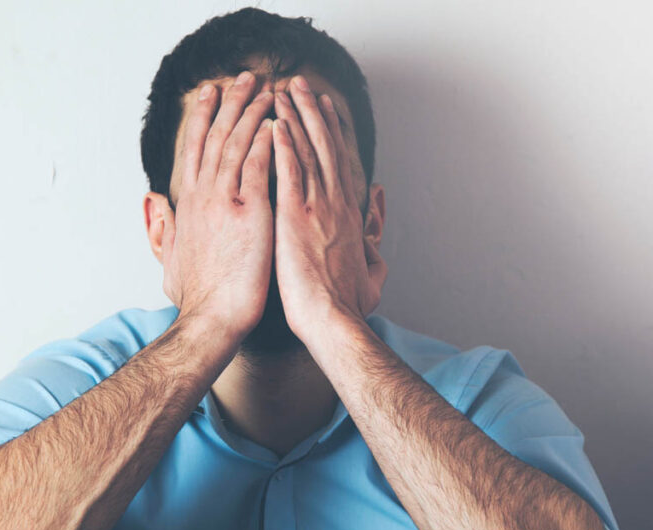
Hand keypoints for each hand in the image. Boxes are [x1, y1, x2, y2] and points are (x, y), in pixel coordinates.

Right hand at [161, 72, 274, 337]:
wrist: (212, 319)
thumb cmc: (197, 298)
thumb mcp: (169, 257)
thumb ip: (163, 225)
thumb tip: (153, 201)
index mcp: (188, 205)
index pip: (195, 150)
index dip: (203, 119)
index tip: (211, 95)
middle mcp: (203, 197)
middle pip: (215, 137)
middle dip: (229, 104)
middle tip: (242, 78)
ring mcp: (225, 202)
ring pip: (236, 144)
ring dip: (250, 112)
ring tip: (263, 87)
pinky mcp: (249, 212)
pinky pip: (257, 166)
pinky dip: (265, 140)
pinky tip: (275, 120)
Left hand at [270, 76, 386, 344]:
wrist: (333, 320)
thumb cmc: (350, 305)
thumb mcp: (373, 272)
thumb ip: (374, 244)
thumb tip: (376, 228)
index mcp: (350, 214)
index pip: (341, 164)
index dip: (333, 133)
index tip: (325, 110)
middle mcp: (336, 203)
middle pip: (326, 146)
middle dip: (314, 112)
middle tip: (304, 85)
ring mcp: (317, 206)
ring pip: (308, 150)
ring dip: (297, 117)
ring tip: (287, 90)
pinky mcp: (296, 215)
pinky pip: (290, 170)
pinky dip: (285, 143)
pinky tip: (277, 121)